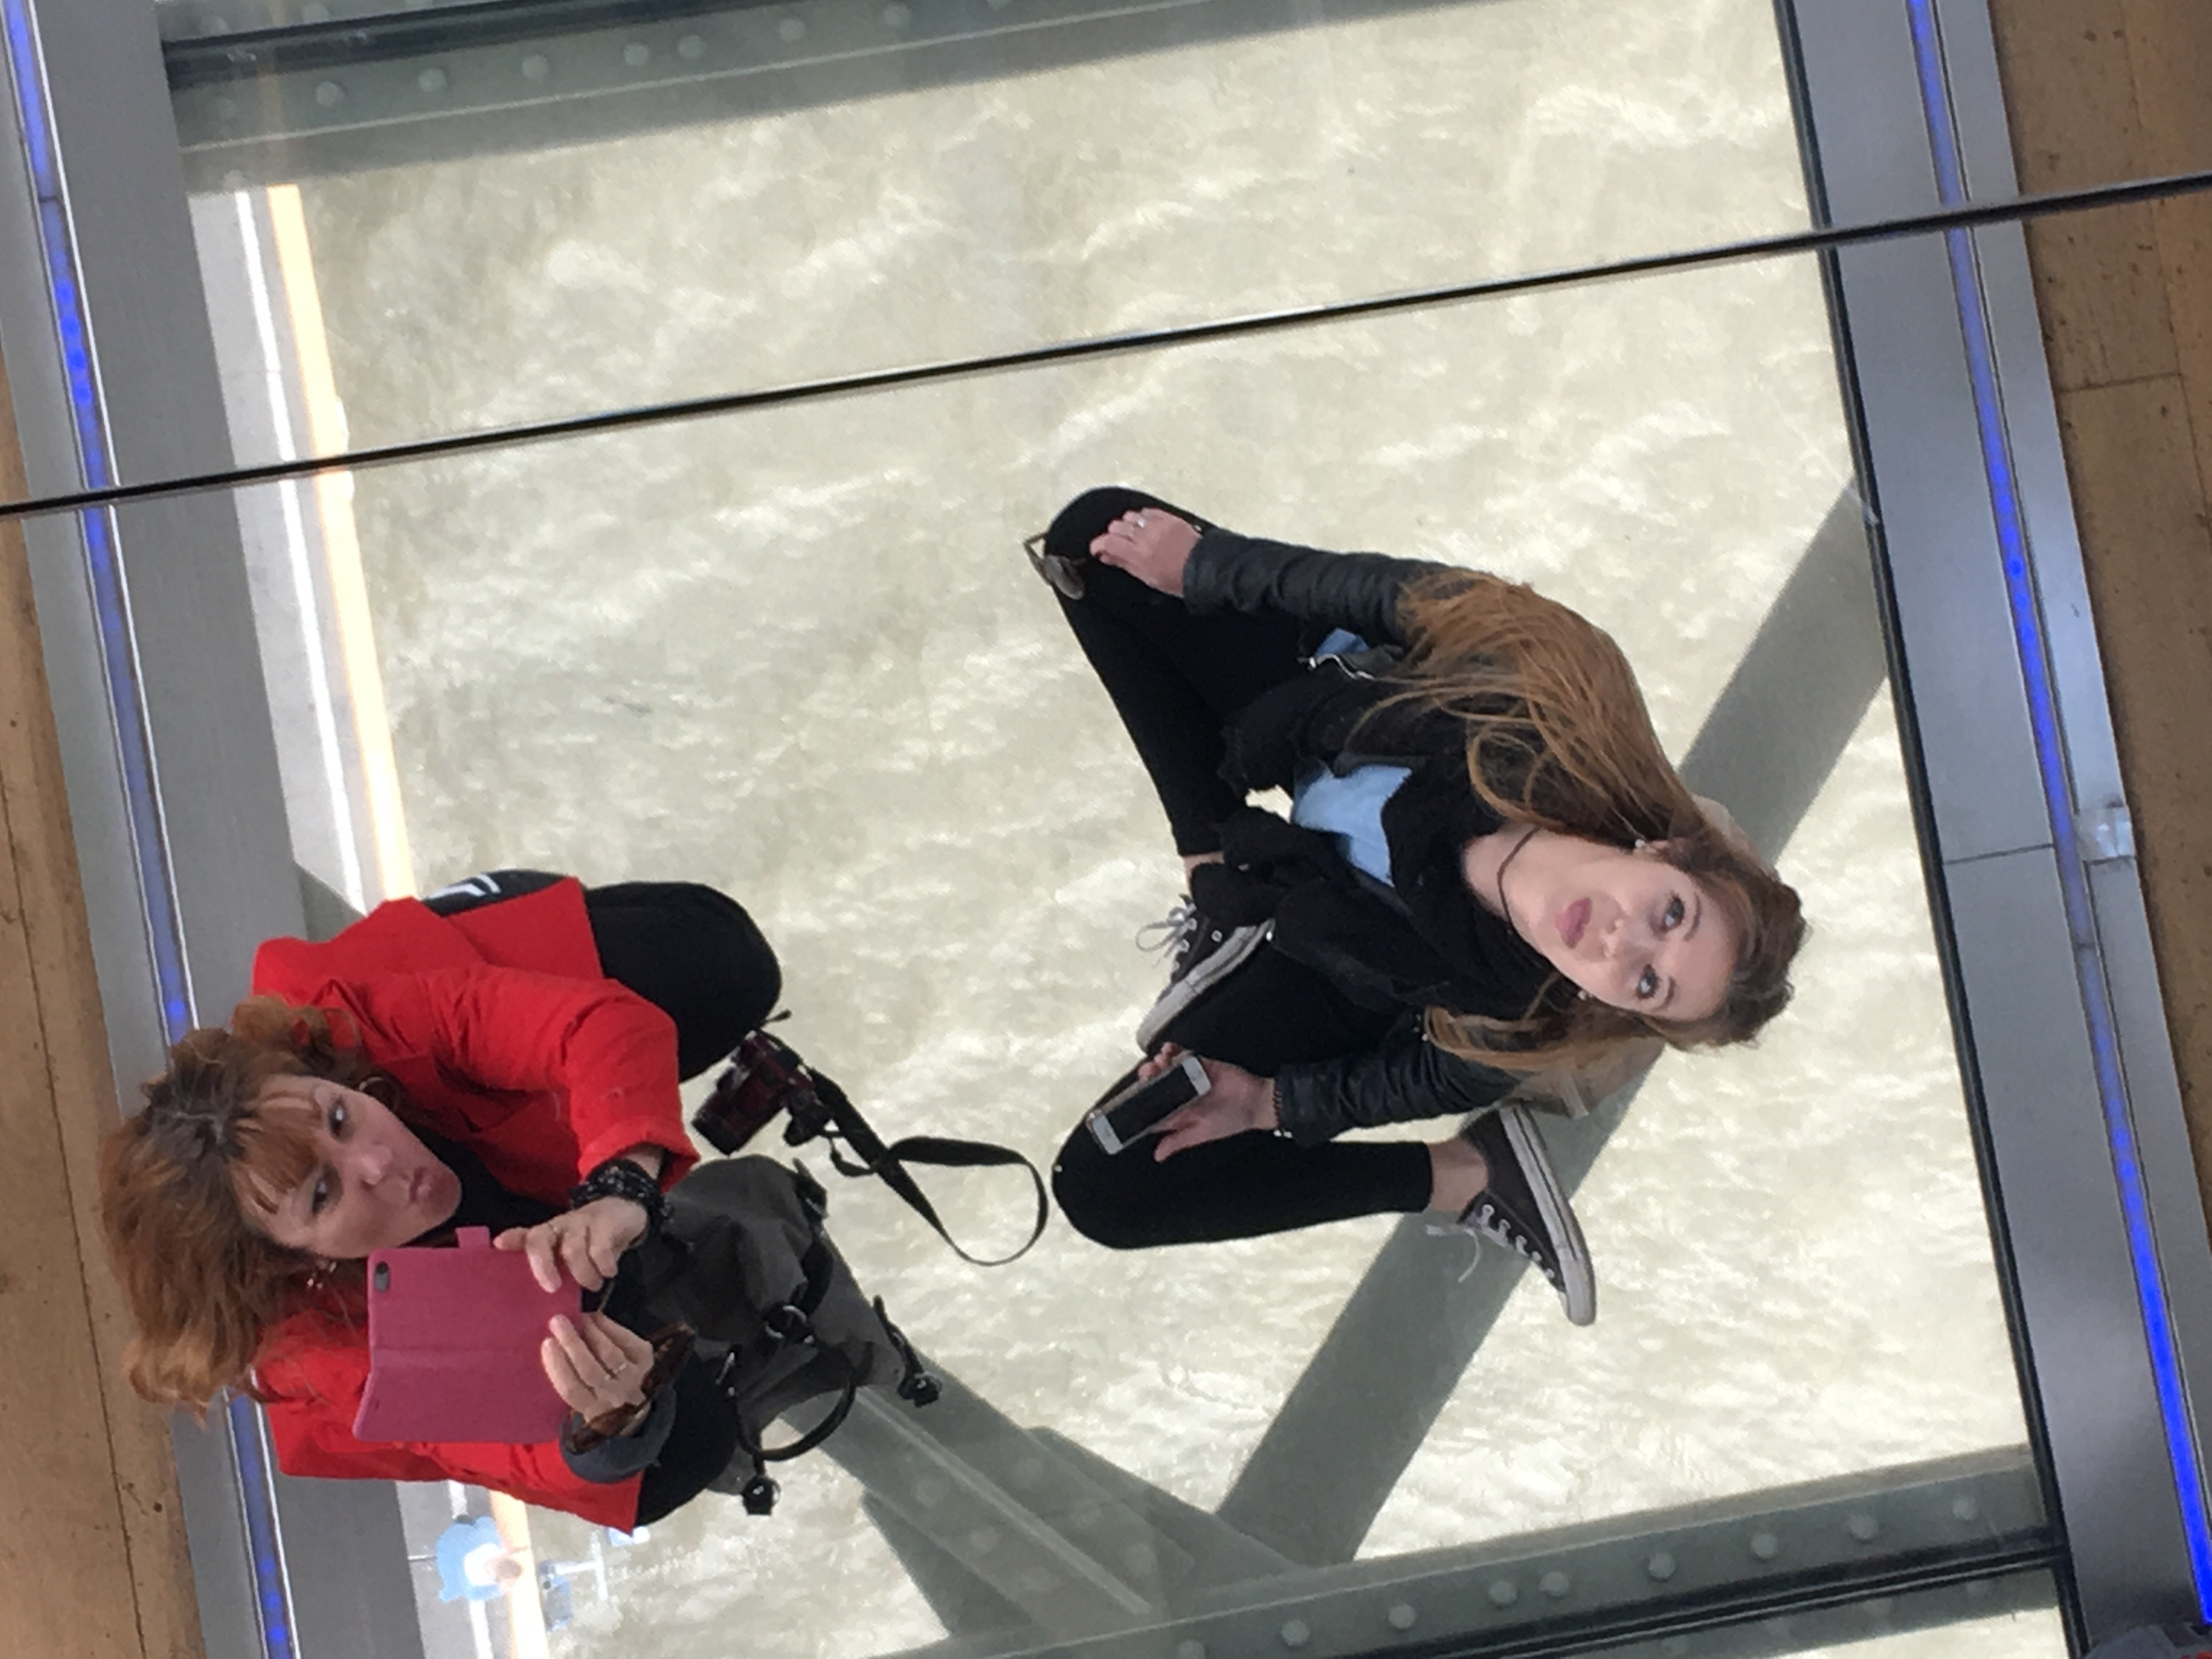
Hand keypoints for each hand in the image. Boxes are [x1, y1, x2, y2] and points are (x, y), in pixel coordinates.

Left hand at [495, 1196, 646, 1292]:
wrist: (623, 1212)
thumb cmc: (589, 1243)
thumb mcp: (570, 1256)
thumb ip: (556, 1274)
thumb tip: (540, 1312)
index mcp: (546, 1236)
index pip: (524, 1236)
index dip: (512, 1240)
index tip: (499, 1245)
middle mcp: (558, 1227)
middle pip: (540, 1240)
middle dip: (542, 1265)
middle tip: (552, 1288)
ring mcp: (581, 1223)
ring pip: (572, 1249)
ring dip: (583, 1273)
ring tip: (593, 1286)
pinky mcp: (605, 1223)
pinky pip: (600, 1248)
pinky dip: (604, 1265)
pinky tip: (609, 1273)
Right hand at [541, 1311, 655, 1420]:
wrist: (635, 1400)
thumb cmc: (598, 1395)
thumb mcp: (582, 1395)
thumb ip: (568, 1375)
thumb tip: (553, 1340)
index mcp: (591, 1410)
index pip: (572, 1390)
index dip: (558, 1366)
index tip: (547, 1343)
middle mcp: (614, 1397)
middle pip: (591, 1370)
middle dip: (572, 1343)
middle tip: (557, 1321)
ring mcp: (633, 1379)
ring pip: (610, 1354)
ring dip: (592, 1332)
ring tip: (578, 1317)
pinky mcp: (646, 1361)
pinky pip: (627, 1341)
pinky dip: (609, 1327)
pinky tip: (596, 1318)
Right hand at [1091, 508, 1199, 595]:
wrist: (1203, 568)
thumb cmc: (1179, 578)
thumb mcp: (1147, 578)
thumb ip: (1124, 564)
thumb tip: (1106, 556)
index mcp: (1138, 555)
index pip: (1108, 541)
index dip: (1098, 545)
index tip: (1097, 549)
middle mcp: (1146, 536)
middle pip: (1116, 526)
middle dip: (1112, 535)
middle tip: (1117, 545)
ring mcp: (1157, 524)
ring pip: (1130, 516)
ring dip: (1127, 525)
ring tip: (1134, 536)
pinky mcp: (1168, 517)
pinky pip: (1147, 511)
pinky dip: (1143, 518)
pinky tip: (1147, 527)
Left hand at [1151, 1056, 1278, 1160]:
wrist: (1254, 1101)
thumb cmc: (1230, 1120)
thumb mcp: (1201, 1134)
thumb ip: (1178, 1141)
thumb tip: (1158, 1156)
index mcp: (1179, 1112)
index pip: (1153, 1106)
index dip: (1141, 1099)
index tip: (1135, 1093)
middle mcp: (1181, 1094)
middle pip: (1156, 1083)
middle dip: (1148, 1076)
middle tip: (1148, 1073)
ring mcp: (1190, 1078)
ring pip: (1166, 1067)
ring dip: (1158, 1063)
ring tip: (1159, 1062)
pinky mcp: (1200, 1064)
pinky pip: (1182, 1055)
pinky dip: (1173, 1051)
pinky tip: (1169, 1050)